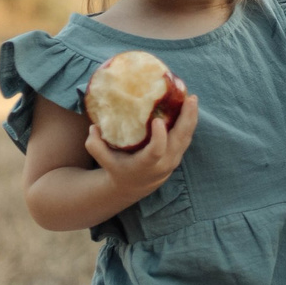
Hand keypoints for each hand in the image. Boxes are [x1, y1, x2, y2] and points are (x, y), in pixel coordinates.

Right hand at [82, 81, 198, 207]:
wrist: (134, 186)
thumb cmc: (118, 169)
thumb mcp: (104, 161)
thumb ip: (95, 146)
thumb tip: (93, 127)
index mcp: (146, 165)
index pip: (156, 152)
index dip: (159, 137)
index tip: (157, 120)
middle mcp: (164, 162)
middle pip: (179, 141)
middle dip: (186, 119)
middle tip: (189, 99)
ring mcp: (174, 158)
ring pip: (186, 137)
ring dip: (191, 117)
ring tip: (192, 98)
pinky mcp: (178, 153)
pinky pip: (187, 136)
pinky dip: (190, 121)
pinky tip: (189, 105)